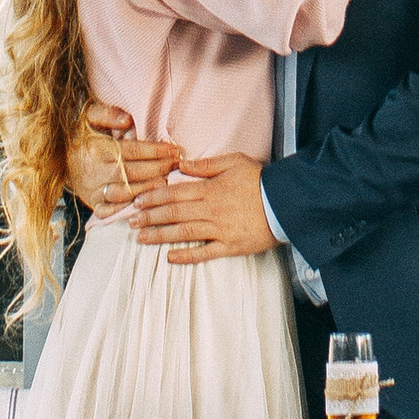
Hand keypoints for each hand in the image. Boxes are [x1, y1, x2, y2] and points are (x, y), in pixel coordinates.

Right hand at [66, 105, 184, 208]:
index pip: (133, 151)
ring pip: (124, 193)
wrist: (58, 153)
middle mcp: (94, 171)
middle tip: (176, 165)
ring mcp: (92, 189)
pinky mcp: (91, 202)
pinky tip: (144, 204)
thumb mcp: (89, 115)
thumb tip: (127, 120)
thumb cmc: (82, 132)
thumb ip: (108, 114)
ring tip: (166, 182)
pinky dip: (126, 210)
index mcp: (96, 149)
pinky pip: (109, 211)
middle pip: (133, 173)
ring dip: (147, 189)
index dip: (156, 151)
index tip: (174, 150)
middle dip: (158, 168)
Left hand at [130, 153, 276, 262]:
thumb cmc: (261, 180)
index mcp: (210, 189)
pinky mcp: (230, 246)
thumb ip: (206, 164)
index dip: (154, 197)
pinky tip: (170, 257)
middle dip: (150, 217)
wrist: (287, 202)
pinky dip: (187, 256)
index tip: (137, 201)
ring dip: (160, 235)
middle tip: (130, 222)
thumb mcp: (234, 162)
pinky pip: (205, 253)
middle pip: (174, 213)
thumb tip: (182, 163)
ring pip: (184, 233)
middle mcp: (211, 210)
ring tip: (142, 238)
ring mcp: (220, 230)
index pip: (175, 193)